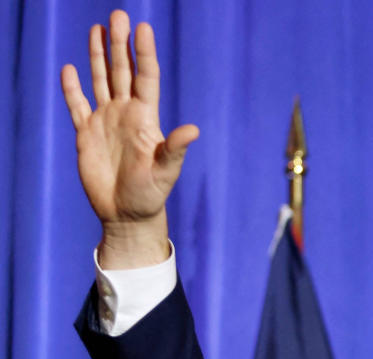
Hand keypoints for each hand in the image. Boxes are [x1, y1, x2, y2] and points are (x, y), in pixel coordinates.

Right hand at [60, 10, 197, 268]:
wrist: (127, 214)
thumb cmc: (151, 195)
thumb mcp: (166, 171)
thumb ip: (175, 148)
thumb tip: (193, 129)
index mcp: (146, 119)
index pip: (145, 78)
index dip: (143, 53)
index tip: (143, 28)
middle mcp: (126, 114)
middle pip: (122, 71)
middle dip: (119, 43)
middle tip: (117, 15)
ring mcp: (105, 122)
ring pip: (101, 81)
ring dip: (99, 56)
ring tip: (97, 29)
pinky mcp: (86, 134)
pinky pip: (77, 105)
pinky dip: (72, 88)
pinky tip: (69, 69)